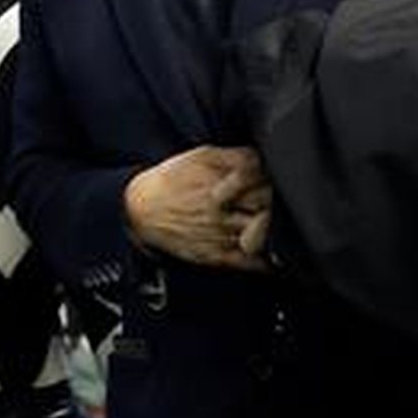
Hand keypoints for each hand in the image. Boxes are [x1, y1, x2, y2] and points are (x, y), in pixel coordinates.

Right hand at [124, 146, 271, 270]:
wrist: (140, 210)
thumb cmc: (171, 181)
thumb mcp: (200, 156)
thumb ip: (235, 156)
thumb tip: (263, 159)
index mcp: (220, 184)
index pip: (265, 184)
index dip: (274, 182)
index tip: (273, 182)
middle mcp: (221, 212)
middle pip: (267, 210)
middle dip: (276, 205)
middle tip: (277, 202)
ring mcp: (220, 236)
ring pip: (264, 237)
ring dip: (273, 230)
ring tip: (273, 223)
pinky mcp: (216, 256)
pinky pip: (252, 262)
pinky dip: (267, 259)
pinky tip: (270, 250)